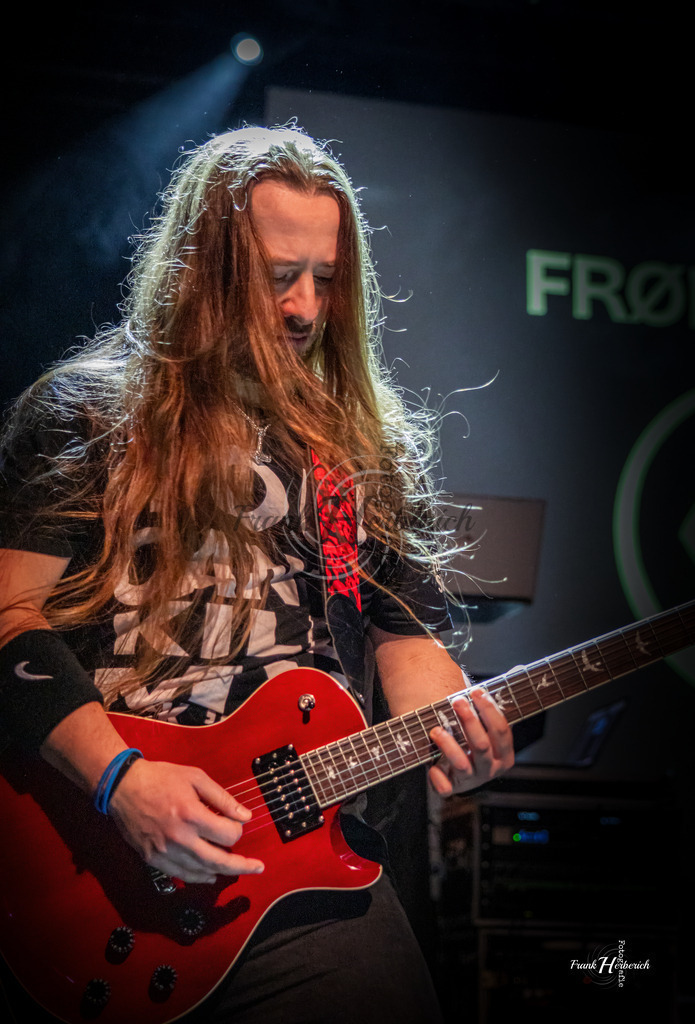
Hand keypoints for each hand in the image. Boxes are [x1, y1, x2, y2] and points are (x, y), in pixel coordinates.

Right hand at [108, 759, 264, 883]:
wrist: (122, 786)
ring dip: (221, 872)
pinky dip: (198, 877)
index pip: (227, 834)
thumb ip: (222, 798)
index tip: (236, 822)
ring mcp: (164, 852)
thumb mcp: (195, 777)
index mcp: (191, 815)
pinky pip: (181, 875)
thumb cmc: (160, 778)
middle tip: (258, 867)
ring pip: (200, 872)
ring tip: (237, 869)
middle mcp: (179, 838)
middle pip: (218, 861)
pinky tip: (209, 875)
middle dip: (242, 865)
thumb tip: (245, 815)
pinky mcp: (153, 859)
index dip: (237, 829)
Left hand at [428, 687, 513, 795]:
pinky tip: (431, 765)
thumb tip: (518, 669)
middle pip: (482, 745)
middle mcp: (491, 768)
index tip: (475, 691)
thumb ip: (498, 701)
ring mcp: (472, 779)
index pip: (502, 730)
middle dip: (469, 721)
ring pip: (462, 763)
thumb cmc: (474, 739)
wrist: (459, 772)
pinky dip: (438, 777)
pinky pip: (446, 787)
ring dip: (448, 745)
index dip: (489, 710)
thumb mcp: (488, 723)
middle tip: (456, 702)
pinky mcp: (453, 788)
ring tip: (436, 729)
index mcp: (505, 754)